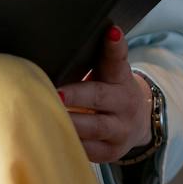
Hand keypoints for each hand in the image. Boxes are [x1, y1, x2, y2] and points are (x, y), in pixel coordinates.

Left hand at [56, 26, 151, 164]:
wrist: (136, 123)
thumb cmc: (109, 90)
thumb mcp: (108, 74)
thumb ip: (95, 59)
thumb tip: (59, 45)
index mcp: (121, 78)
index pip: (118, 59)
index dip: (115, 46)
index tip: (112, 31)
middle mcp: (125, 103)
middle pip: (100, 96)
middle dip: (76, 95)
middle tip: (55, 92)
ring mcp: (120, 130)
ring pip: (94, 128)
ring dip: (69, 122)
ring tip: (46, 116)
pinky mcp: (111, 152)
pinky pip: (88, 150)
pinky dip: (69, 143)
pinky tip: (52, 137)